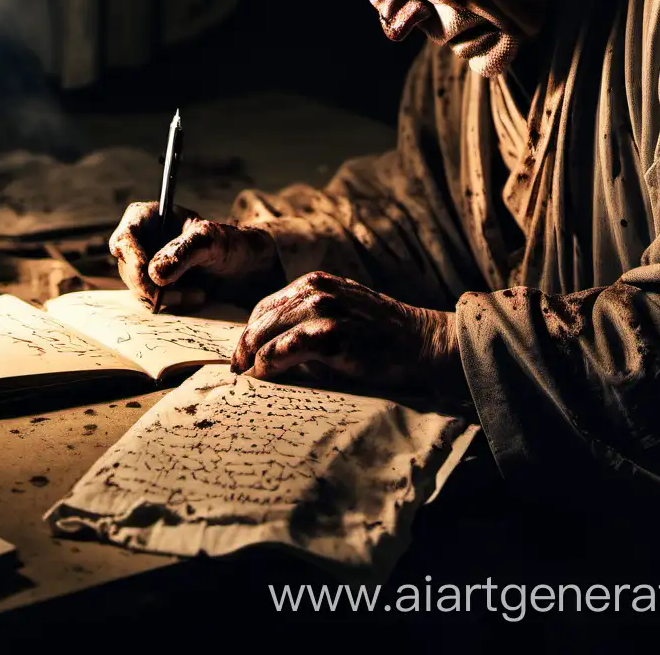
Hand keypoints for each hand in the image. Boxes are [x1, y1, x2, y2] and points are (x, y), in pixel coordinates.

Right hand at [109, 202, 282, 307]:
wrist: (247, 267)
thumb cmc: (231, 243)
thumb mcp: (213, 240)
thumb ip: (185, 251)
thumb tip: (154, 273)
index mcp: (149, 217)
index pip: (125, 237)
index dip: (131, 257)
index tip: (148, 276)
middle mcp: (142, 241)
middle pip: (127, 269)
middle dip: (150, 285)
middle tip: (172, 293)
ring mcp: (147, 265)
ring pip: (138, 290)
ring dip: (165, 298)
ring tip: (199, 293)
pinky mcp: (156, 286)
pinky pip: (151, 302)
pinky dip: (171, 304)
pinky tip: (196, 297)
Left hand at [231, 271, 461, 391]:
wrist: (421, 342)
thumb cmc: (381, 335)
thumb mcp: (341, 312)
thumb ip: (308, 321)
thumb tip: (269, 350)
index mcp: (315, 283)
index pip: (265, 306)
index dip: (250, 333)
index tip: (243, 356)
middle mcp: (315, 291)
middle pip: (260, 320)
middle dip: (244, 348)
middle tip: (238, 371)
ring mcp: (323, 312)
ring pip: (265, 334)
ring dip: (252, 358)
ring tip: (249, 377)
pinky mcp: (331, 337)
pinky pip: (284, 350)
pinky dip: (268, 364)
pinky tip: (264, 375)